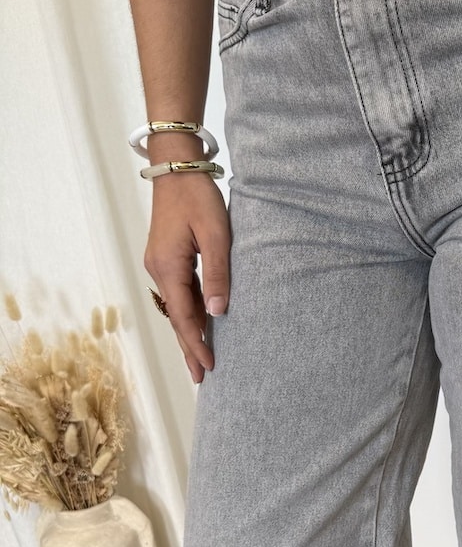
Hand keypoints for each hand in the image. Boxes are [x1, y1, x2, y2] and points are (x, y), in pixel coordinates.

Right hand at [144, 175, 229, 383]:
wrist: (177, 168)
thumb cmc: (198, 197)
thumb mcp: (216, 235)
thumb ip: (218, 274)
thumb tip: (218, 313)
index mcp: (168, 267)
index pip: (183, 317)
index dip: (196, 344)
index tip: (209, 368)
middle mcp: (159, 270)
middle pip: (176, 318)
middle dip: (189, 348)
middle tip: (201, 378)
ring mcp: (161, 264)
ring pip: (178, 307)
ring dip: (190, 332)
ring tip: (202, 359)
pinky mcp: (168, 258)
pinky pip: (180, 293)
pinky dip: (190, 313)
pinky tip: (202, 325)